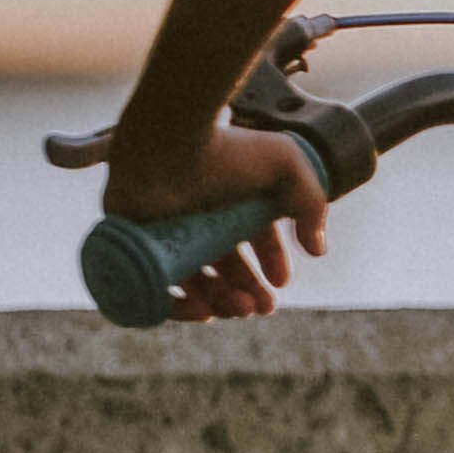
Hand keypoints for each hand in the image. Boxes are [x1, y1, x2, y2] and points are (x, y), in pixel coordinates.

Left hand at [100, 113, 328, 322]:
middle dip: (247, 292)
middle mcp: (198, 217)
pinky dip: (177, 307)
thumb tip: (318, 250)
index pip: (252, 241)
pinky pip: (153, 289)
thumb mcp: (286, 166)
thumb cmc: (226, 148)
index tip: (281, 282)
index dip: (270, 265)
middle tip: (261, 307)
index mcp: (231, 200)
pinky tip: (204, 311)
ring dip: (220, 302)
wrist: (170, 140)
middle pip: (224, 269)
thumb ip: (311, 203)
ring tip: (237, 308)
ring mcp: (166, 232)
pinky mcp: (135, 246)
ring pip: (193, 283)